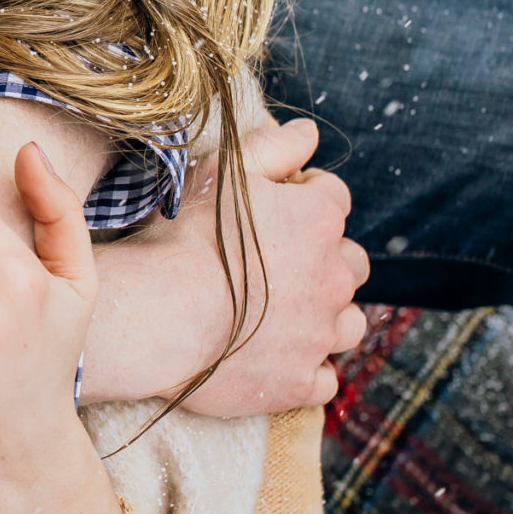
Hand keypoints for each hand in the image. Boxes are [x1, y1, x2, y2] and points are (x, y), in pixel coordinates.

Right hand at [80, 119, 368, 413]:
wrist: (161, 313)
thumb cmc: (186, 238)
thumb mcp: (224, 172)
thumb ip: (275, 147)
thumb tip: (310, 132)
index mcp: (320, 220)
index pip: (334, 197)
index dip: (304, 198)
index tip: (273, 209)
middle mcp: (334, 277)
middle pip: (352, 263)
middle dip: (323, 260)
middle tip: (275, 266)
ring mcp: (321, 334)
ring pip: (348, 324)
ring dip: (325, 317)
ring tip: (281, 315)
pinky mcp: (300, 381)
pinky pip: (324, 378)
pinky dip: (307, 369)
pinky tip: (276, 358)